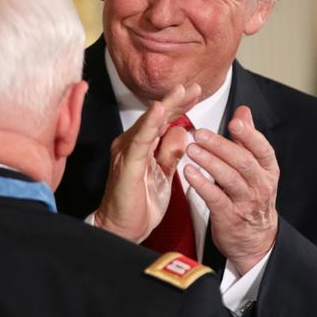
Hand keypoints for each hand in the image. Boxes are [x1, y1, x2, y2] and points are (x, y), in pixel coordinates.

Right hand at [94, 84, 200, 242]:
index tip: (195, 92)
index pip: (162, 121)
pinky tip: (159, 110)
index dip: (178, 106)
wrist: (122, 229)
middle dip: (176, 100)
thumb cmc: (139, 204)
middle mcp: (132, 144)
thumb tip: (181, 132)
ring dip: (166, 105)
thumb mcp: (164, 175)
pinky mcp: (128, 163)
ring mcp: (128, 152)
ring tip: (181, 91)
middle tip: (194, 87)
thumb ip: (170, 153)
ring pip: (149, 123)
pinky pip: (140, 140)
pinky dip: (150, 123)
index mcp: (142, 147)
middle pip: (156, 117)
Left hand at [183, 106, 278, 272]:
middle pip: (243, 161)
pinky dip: (201, 184)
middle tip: (200, 133)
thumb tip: (243, 111)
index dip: (249, 134)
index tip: (234, 121)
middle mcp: (260, 185)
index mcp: (268, 170)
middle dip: (221, 145)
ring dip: (209, 162)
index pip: (262, 149)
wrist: (254, 239)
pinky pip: (215, 198)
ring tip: (191, 149)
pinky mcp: (229, 216)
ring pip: (229, 179)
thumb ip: (248, 139)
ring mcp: (245, 202)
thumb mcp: (256, 168)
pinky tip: (188, 172)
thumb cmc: (251, 197)